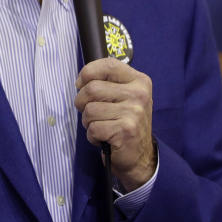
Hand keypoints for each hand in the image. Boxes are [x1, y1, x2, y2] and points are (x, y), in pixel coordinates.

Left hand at [74, 58, 155, 189]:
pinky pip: (93, 128)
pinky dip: (92, 136)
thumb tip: (81, 80)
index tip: (80, 83)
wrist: (140, 157)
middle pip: (92, 88)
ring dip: (88, 122)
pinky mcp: (125, 131)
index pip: (108, 64)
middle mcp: (139, 94)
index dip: (88, 72)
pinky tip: (104, 138)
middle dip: (82, 102)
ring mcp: (134, 112)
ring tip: (101, 126)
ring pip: (90, 110)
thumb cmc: (125, 123)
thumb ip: (107, 83)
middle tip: (91, 113)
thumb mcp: (123, 97)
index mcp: (139, 81)